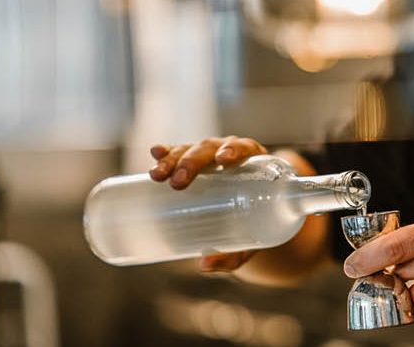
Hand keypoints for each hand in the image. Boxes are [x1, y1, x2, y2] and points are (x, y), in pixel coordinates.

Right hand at [148, 136, 268, 271]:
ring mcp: (209, 156)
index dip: (233, 150)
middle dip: (192, 163)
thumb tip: (205, 265)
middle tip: (179, 183)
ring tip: (157, 175)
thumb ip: (234, 254)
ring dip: (173, 159)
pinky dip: (166, 152)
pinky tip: (155, 152)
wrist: (254, 213)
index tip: (222, 159)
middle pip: (210, 150)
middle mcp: (230, 152)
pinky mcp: (192, 163)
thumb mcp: (252, 239)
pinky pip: (178, 153)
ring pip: (190, 150)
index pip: (244, 148)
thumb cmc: (258, 222)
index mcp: (253, 163)